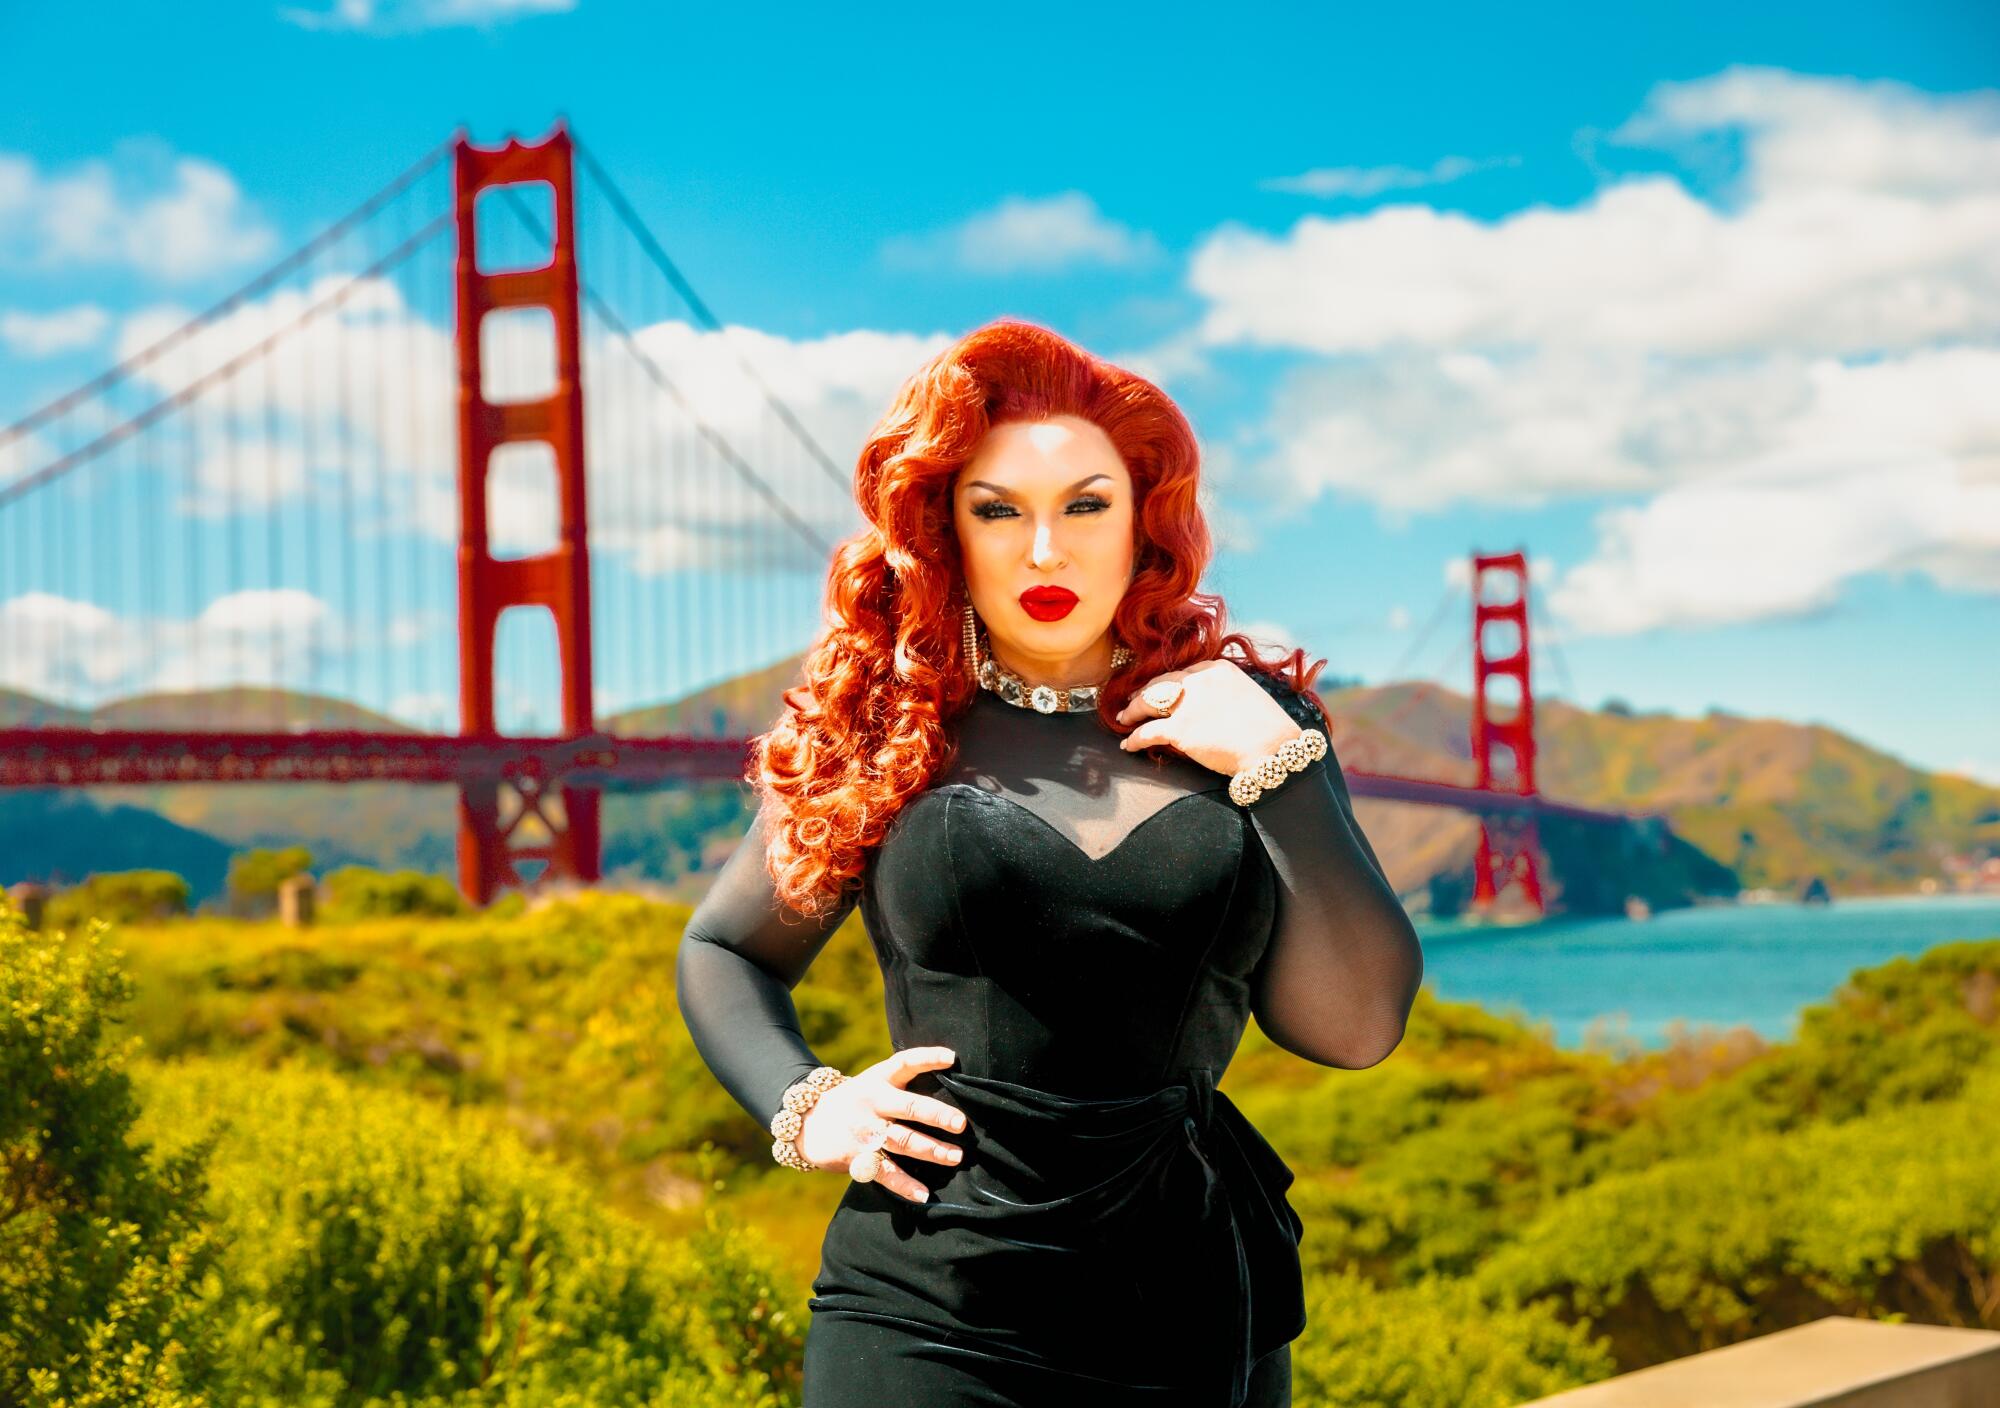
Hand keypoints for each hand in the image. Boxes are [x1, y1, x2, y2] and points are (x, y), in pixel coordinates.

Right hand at [794, 1046, 966, 1202]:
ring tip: (955, 1157)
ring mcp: (864, 1130)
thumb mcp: (872, 1083)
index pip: (905, 1062)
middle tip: (961, 1124)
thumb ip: (901, 1085)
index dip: (928, 1057)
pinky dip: (905, 1185)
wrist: (804, 1122)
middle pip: (908, 1106)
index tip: (952, 1057)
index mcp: (878, 1079)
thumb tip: (948, 1089)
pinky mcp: (856, 1156)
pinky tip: (923, 1194)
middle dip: (936, 1115)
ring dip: (930, 1150)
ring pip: (902, 1140)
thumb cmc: (854, 1101)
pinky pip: (885, 1172)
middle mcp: (873, 1102)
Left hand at [1114, 659, 1300, 776]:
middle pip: (1161, 683)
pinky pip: (1147, 732)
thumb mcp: (1247, 695)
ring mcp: (1187, 703)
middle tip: (1132, 702)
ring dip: (1132, 711)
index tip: (1156, 690)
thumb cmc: (1268, 729)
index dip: (1165, 682)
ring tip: (1123, 719)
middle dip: (1143, 693)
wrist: (1273, 749)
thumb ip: (1223, 693)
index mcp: (1217, 668)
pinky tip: (1128, 745)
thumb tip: (1208, 706)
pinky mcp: (1179, 729)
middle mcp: (1199, 680)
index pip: (1182, 673)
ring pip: (1147, 702)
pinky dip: (1134, 738)